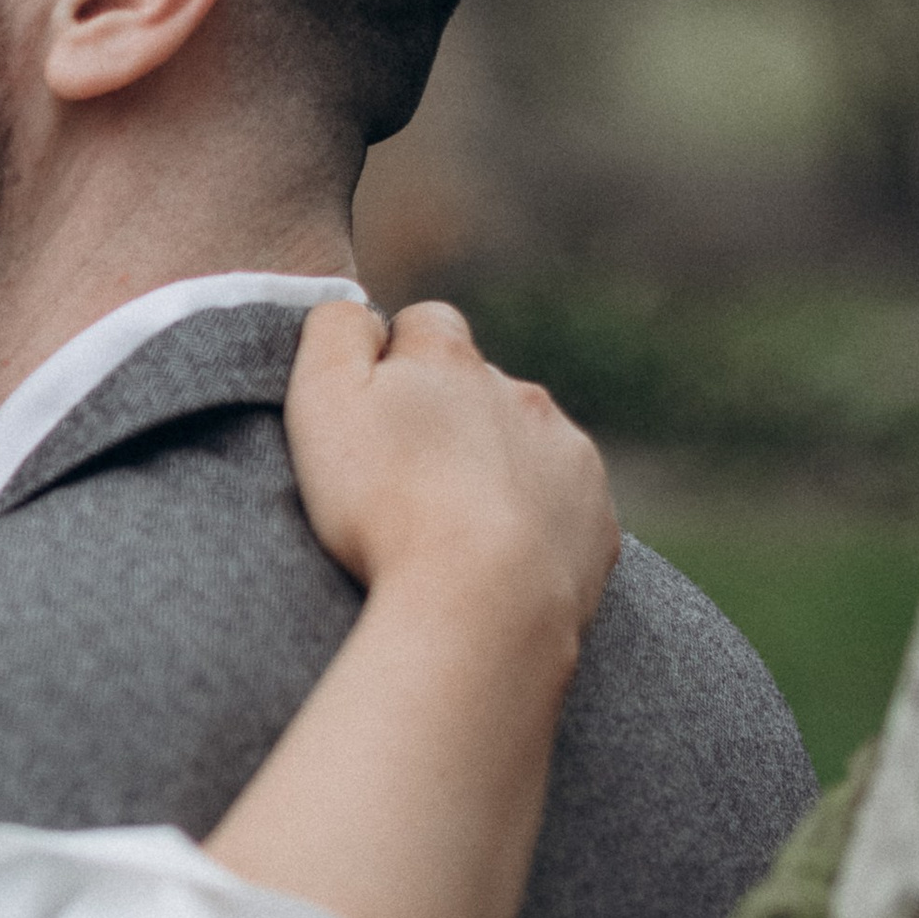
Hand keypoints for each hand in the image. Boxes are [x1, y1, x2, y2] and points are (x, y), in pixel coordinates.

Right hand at [284, 299, 618, 657]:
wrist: (481, 607)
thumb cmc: (385, 505)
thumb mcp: (322, 399)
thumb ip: (333, 330)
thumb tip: (356, 310)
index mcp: (453, 360)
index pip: (425, 324)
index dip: (394, 362)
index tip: (372, 416)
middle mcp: (521, 395)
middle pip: (478, 388)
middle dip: (447, 419)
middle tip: (402, 484)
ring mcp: (567, 458)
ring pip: (525, 447)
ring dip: (492, 471)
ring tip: (448, 531)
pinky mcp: (596, 524)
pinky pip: (562, 510)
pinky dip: (533, 525)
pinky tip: (495, 563)